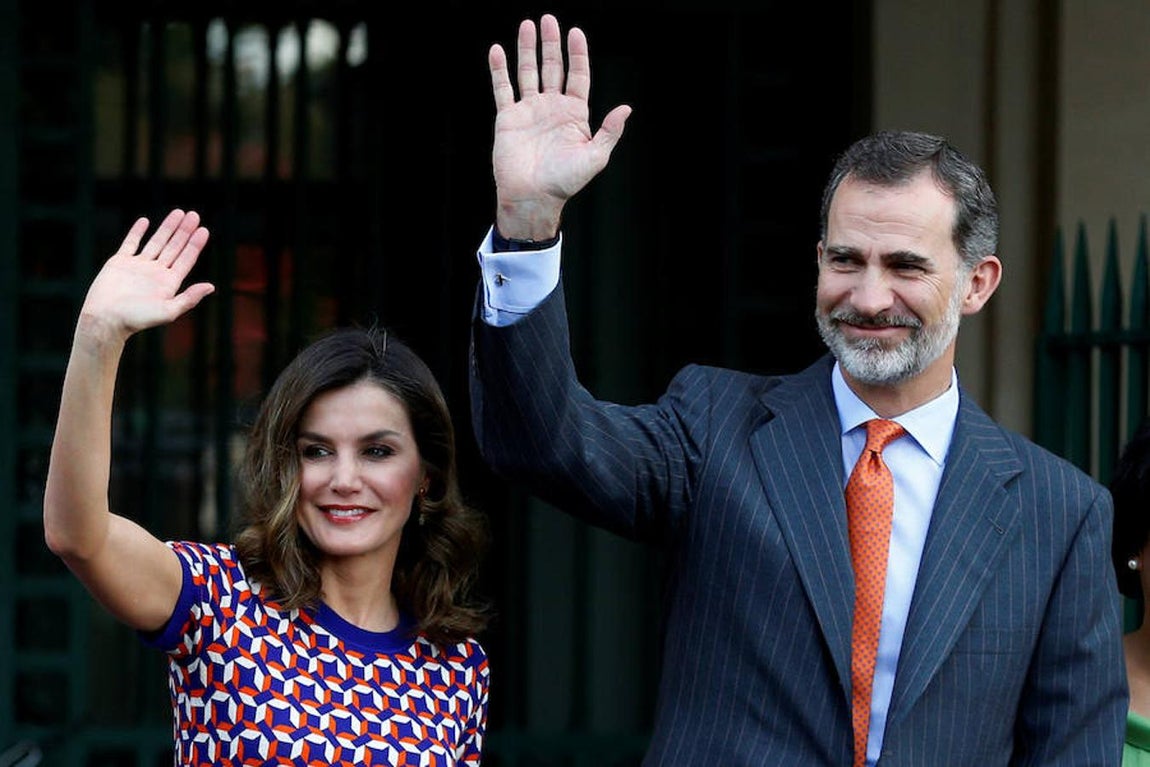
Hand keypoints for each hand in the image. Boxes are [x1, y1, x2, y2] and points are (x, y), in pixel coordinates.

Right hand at [78, 209, 213, 343]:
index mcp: (168, 283)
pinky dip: (137, 232)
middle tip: (194, 215)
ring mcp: (138, 266)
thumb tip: (211, 286)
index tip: (204, 230)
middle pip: (174, 247)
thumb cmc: (136, 319)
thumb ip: (189, 298)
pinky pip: (130, 243)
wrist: (105, 319)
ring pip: (156, 242)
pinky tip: (145, 221)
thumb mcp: (168, 311)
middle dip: (184, 231)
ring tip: (178, 213)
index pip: (186, 259)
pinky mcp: (119, 262)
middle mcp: (156, 273)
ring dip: (167, 228)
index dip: (195, 245)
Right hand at [488, 13, 631, 239]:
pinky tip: (498, 51)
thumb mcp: (595, 157)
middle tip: (548, 19)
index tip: (575, 32)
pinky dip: (499, 70)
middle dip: (551, 43)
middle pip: (553, 67)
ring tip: (527, 25)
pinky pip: (502, 89)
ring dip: (527, 49)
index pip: (578, 76)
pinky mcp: (508, 118)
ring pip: (528, 72)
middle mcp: (551, 108)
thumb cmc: (564, 182)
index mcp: (574, 114)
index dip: (577, 54)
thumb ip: (609, 131)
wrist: (532, 197)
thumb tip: (626, 108)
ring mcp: (529, 111)